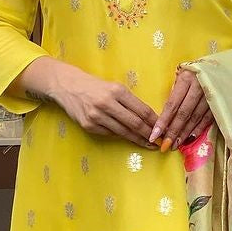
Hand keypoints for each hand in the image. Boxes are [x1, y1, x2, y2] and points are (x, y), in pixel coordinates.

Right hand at [27, 57, 158, 149]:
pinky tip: (128, 138)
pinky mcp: (88, 125)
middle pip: (135, 123)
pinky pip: (110, 134)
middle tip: (159, 142)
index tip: (163, 130)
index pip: (142, 110)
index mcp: (117, 91)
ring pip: (123, 132)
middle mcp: (106, 103)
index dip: (155, 122)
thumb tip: (150, 119)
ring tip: (148, 144)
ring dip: (137, 139)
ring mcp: (96, 116)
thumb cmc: (96, 86)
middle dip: (149, 135)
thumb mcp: (114, 87)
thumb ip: (130, 102)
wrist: (68, 86)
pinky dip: (120, 136)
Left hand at [150, 68, 213, 151]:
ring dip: (185, 133)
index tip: (154, 135)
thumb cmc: (194, 73)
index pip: (172, 104)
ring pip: (195, 118)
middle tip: (165, 145)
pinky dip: (198, 129)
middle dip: (173, 131)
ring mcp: (210, 96)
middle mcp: (199, 87)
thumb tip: (165, 118)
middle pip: (183, 114)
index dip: (163, 121)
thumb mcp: (182, 77)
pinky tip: (190, 138)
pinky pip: (207, 119)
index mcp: (186, 79)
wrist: (219, 68)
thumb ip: (175, 94)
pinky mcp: (219, 103)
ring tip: (175, 145)